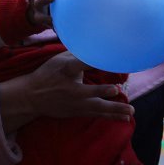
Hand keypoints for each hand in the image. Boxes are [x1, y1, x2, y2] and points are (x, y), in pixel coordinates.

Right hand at [0, 51, 133, 129]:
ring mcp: (74, 103)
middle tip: (117, 90)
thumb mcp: (58, 60)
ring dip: (114, 109)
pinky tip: (125, 118)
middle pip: (88, 91)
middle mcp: (71, 88)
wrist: (32, 97)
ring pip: (96, 107)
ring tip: (131, 111)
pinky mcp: (77, 112)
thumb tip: (96, 45)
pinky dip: (111, 116)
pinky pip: (96, 114)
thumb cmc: (48, 73)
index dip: (92, 61)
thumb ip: (77, 54)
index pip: (79, 64)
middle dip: (102, 91)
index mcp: (66, 70)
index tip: (106, 58)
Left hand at [27, 0, 56, 28]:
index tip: (53, 21)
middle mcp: (36, 4)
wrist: (36, 5)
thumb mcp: (50, 22)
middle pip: (39, 1)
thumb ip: (58, 25)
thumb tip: (70, 30)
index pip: (41, 18)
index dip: (46, 20)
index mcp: (38, 15)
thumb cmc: (48, 15)